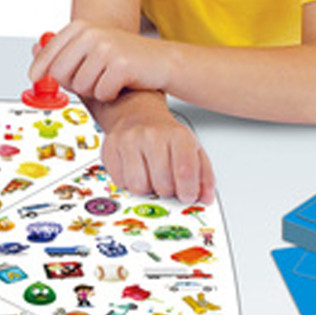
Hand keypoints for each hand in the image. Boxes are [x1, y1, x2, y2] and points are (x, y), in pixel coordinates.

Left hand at [30, 21, 170, 103]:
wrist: (161, 62)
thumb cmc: (124, 59)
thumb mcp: (91, 48)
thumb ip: (64, 51)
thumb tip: (33, 50)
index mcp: (80, 27)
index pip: (48, 53)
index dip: (39, 69)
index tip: (33, 78)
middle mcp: (91, 33)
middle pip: (59, 73)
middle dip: (71, 84)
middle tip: (90, 80)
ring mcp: (105, 47)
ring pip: (80, 86)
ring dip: (93, 90)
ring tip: (108, 79)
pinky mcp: (120, 64)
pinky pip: (100, 93)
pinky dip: (109, 95)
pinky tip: (120, 84)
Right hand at [100, 106, 214, 204]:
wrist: (139, 116)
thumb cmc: (166, 137)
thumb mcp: (193, 150)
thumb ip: (204, 175)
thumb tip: (205, 198)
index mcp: (177, 135)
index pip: (185, 170)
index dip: (188, 191)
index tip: (187, 196)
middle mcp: (151, 135)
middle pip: (162, 183)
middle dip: (167, 191)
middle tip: (168, 183)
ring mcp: (128, 141)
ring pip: (138, 186)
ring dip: (147, 188)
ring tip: (150, 177)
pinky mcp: (109, 149)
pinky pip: (120, 183)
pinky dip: (129, 184)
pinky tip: (135, 171)